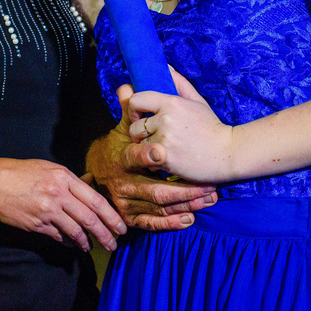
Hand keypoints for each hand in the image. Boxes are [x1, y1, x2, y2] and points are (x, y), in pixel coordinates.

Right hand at [0, 158, 125, 250]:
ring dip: (87, 241)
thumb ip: (70, 179)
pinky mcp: (36, 225)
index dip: (111, 215)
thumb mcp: (47, 168)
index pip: (95, 199)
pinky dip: (68, 241)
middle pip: (89, 218)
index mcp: (63, 177)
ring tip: (93, 246)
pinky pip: (58, 236)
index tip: (121, 226)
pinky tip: (73, 243)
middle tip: (114, 243)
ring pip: (75, 230)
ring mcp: (47, 211)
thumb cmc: (19, 172)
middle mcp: (57, 194)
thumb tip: (90, 184)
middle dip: (105, 233)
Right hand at [85, 83, 216, 230]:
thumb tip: (128, 86)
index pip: (133, 158)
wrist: (100, 173)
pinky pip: (153, 224)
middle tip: (209, 187)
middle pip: (156, 190)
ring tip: (209, 198)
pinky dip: (172, 223)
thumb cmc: (120, 145)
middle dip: (185, 190)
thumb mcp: (123, 128)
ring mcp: (126, 203)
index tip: (163, 153)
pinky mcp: (131, 218)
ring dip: (186, 205)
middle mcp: (122, 184)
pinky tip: (190, 218)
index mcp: (121, 158)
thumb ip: (131, 109)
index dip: (146, 156)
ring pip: (160, 208)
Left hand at [127, 71, 237, 184]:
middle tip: (149, 136)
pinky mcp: (166, 158)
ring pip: (140, 143)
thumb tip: (166, 67)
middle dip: (138, 132)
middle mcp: (165, 119)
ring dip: (146, 147)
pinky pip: (147, 159)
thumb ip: (180, 83)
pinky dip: (153, 161)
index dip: (133, 108)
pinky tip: (166, 160)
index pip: (137, 99)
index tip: (138, 116)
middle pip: (134, 125)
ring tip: (161, 149)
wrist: (227, 152)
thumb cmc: (212, 127)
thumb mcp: (198, 101)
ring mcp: (165, 139)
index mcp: (171, 102)